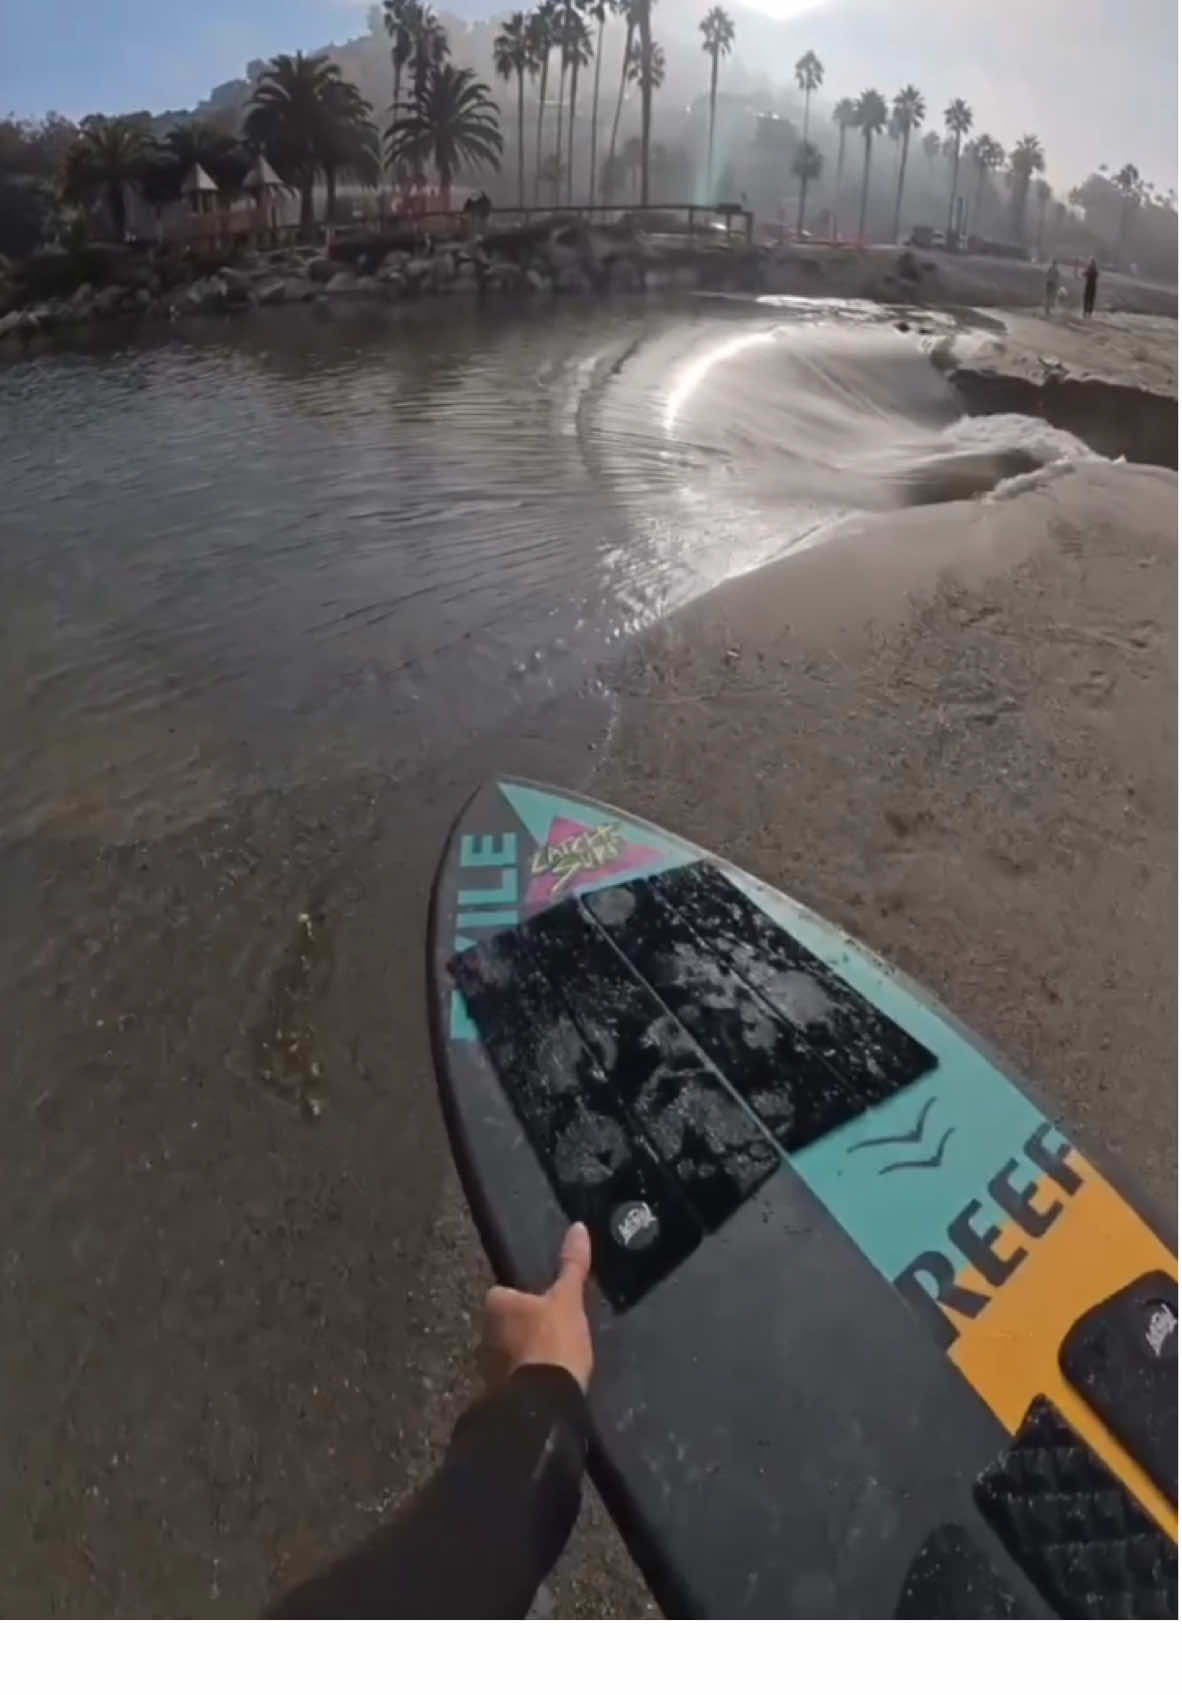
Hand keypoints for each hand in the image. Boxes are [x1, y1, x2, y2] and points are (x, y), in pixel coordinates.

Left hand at [480, 1223, 593, 1392]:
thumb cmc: (553, 1340)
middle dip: (522, 1327)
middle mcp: (483, 1332)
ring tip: (553, 1358)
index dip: (524, 1298)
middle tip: (552, 1331)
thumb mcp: (568, 1300)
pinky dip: (525, 1377)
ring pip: (507, 1351)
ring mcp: (487, 1366)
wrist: (544, 1402)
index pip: (504, 1293)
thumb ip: (572, 1265)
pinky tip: (546, 1380)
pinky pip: (513, 1377)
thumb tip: (578, 1226)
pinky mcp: (498, 1393)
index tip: (545, 1306)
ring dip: (523, 1354)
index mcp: (495, 1304)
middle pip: (504, 1323)